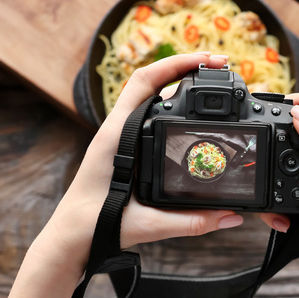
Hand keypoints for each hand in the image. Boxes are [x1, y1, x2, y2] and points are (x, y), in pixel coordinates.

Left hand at [33, 53, 278, 277]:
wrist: (69, 237)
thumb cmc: (94, 226)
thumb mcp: (148, 224)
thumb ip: (192, 222)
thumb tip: (229, 216)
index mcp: (116, 135)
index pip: (145, 81)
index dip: (177, 64)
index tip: (208, 60)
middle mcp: (116, 129)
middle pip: (152, 82)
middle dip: (186, 68)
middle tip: (220, 65)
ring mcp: (118, 135)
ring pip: (149, 97)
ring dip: (177, 85)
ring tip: (210, 81)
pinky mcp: (122, 147)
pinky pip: (147, 115)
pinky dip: (169, 105)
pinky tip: (189, 113)